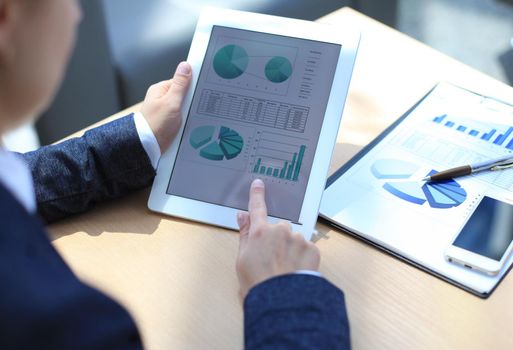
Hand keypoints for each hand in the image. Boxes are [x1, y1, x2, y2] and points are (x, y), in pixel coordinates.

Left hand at [140, 61, 191, 152]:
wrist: (148, 147)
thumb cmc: (156, 125)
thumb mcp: (171, 102)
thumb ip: (179, 85)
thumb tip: (185, 66)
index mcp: (160, 90)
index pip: (181, 81)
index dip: (192, 85)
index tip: (202, 88)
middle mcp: (161, 99)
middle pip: (183, 94)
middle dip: (191, 100)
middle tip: (197, 106)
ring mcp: (165, 110)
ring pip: (184, 106)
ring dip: (190, 112)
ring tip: (193, 117)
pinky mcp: (169, 122)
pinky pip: (182, 116)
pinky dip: (187, 119)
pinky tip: (191, 123)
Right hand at [236, 179, 319, 298]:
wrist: (282, 301)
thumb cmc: (258, 285)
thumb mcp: (242, 260)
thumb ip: (244, 235)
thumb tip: (242, 216)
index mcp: (259, 233)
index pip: (257, 208)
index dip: (257, 195)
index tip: (258, 184)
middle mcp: (279, 231)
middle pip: (279, 229)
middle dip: (278, 240)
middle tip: (273, 261)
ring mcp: (297, 239)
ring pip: (294, 240)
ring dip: (291, 250)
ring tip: (286, 270)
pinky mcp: (312, 249)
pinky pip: (307, 250)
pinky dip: (303, 259)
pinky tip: (297, 271)